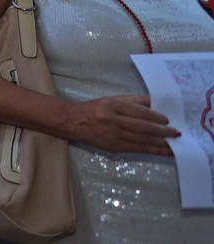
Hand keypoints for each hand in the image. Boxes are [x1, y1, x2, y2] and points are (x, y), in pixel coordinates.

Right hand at [63, 95, 177, 155]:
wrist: (74, 122)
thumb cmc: (96, 108)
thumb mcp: (114, 99)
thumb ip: (136, 101)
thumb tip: (157, 103)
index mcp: (113, 105)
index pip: (140, 112)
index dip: (156, 117)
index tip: (168, 120)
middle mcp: (112, 120)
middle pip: (143, 127)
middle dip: (163, 131)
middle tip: (176, 133)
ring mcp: (113, 135)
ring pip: (143, 140)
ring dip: (161, 143)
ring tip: (175, 143)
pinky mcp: (114, 147)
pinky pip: (138, 149)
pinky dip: (153, 150)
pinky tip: (164, 151)